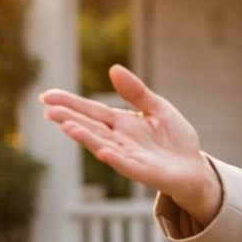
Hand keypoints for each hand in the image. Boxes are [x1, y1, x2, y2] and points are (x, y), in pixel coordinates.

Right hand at [41, 64, 222, 223]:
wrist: (194, 167)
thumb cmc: (174, 138)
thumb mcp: (157, 108)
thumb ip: (136, 92)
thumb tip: (114, 69)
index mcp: (121, 123)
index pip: (91, 111)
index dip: (70, 103)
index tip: (47, 96)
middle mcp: (120, 140)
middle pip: (92, 127)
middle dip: (71, 119)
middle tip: (49, 110)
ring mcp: (130, 156)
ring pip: (103, 145)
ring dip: (86, 137)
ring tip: (67, 126)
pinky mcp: (144, 172)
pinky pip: (127, 165)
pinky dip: (115, 158)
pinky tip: (103, 151)